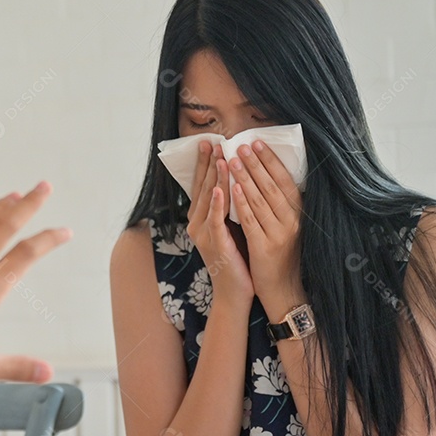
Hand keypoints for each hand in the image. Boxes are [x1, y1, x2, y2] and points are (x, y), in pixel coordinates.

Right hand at [186, 140, 253, 303]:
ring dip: (213, 178)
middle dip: (208, 164)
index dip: (206, 164)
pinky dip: (216, 204)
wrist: (235, 292)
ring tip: (219, 158)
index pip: (203, 185)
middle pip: (202, 188)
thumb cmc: (237, 259)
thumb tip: (237, 181)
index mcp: (201, 219)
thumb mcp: (232, 227)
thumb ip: (230, 207)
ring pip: (208, 200)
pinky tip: (218, 189)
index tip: (210, 143)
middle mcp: (197, 224)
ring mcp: (204, 234)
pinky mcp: (215, 244)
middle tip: (213, 143)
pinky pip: (214, 220)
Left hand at [227, 140, 304, 317]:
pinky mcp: (265, 248)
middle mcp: (293, 222)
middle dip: (256, 163)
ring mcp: (280, 235)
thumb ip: (280, 206)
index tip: (258, 142)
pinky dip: (241, 203)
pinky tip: (231, 189)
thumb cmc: (282, 255)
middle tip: (241, 144)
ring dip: (246, 177)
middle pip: (273, 186)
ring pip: (260, 200)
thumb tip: (269, 175)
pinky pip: (251, 221)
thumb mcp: (287, 227)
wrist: (283, 290)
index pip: (286, 181)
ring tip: (233, 158)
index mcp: (299, 215)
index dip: (272, 161)